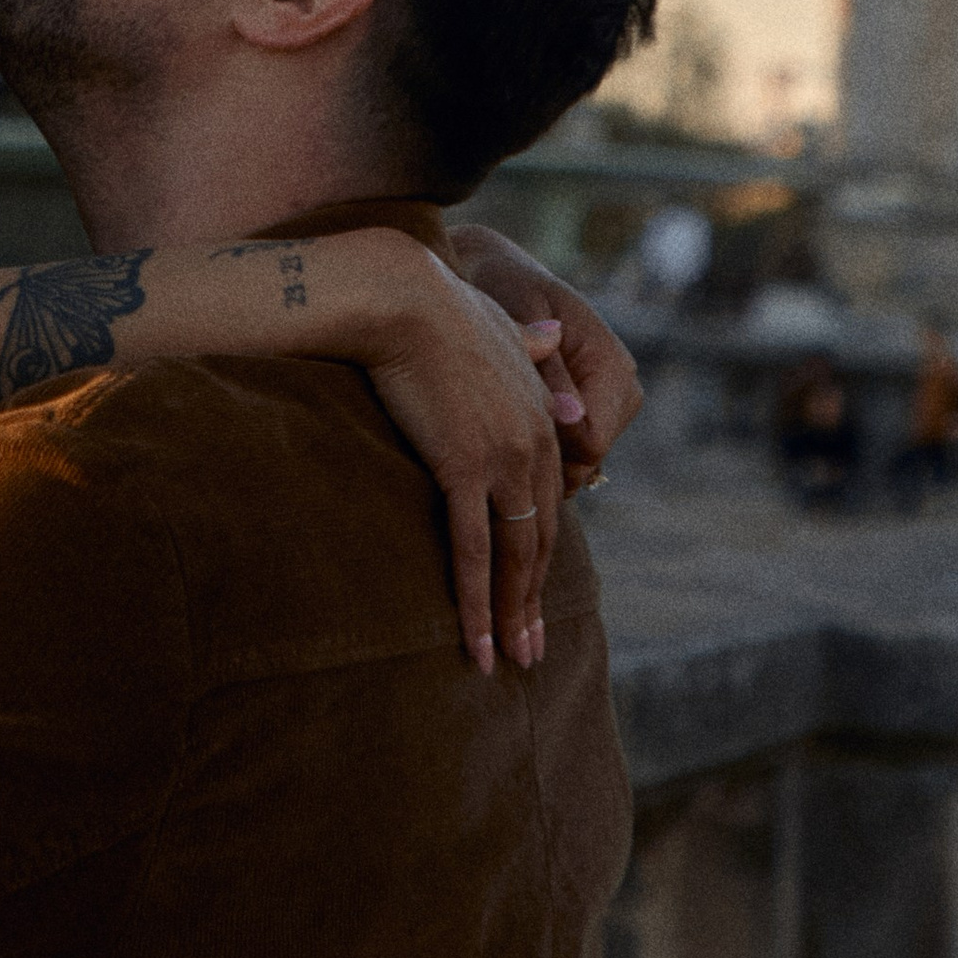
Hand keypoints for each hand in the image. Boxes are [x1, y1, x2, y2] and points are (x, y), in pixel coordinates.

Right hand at [363, 249, 566, 678]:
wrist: (403, 296)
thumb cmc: (438, 302)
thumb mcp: (497, 322)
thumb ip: (527, 341)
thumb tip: (554, 333)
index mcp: (541, 418)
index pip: (548, 504)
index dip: (541, 554)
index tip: (533, 593)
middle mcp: (534, 445)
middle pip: (540, 541)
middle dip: (533, 600)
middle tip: (531, 649)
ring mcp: (503, 460)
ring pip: (514, 556)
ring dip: (512, 615)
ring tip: (509, 660)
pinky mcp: (464, 469)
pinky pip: (473, 551)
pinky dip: (477, 603)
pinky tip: (477, 643)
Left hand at [442, 221, 641, 485]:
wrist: (498, 272)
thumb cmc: (503, 288)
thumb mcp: (518, 316)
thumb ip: (545, 368)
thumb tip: (571, 416)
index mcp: (611, 363)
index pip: (591, 442)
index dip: (547, 452)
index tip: (497, 439)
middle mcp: (622, 386)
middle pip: (587, 459)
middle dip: (542, 457)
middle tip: (487, 440)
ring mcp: (610, 401)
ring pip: (578, 460)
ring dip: (538, 454)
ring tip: (490, 431)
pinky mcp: (592, 408)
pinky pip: (569, 450)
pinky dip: (538, 448)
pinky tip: (502, 431)